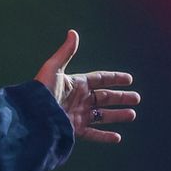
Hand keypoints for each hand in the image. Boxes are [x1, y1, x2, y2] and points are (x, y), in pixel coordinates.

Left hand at [35, 30, 137, 144]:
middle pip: (104, 97)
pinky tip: (118, 137)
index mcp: (76, 84)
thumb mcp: (54, 69)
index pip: (99, 79)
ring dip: (118, 115)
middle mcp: (79, 100)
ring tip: (132, 115)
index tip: (129, 79)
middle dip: (121, 97)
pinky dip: (105, 136)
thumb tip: (73, 32)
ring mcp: (77, 115)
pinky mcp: (74, 130)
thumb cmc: (42, 90)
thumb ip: (66, 52)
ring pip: (102, 115)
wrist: (33, 115)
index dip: (114, 78)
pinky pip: (93, 134)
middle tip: (137, 98)